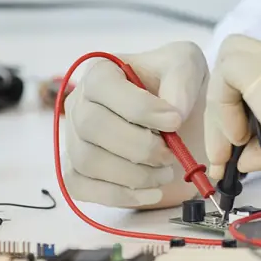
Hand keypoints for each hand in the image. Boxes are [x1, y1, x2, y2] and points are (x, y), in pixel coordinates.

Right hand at [62, 41, 208, 208]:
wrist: (174, 117)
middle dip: (139, 146)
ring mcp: (74, 138)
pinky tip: (151, 192)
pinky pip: (80, 188)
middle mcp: (79, 103)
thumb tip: (173, 113)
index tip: (175, 121)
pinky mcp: (76, 169)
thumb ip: (182, 80)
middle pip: (92, 127)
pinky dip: (118, 195)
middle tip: (171, 153)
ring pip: (87, 161)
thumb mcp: (187, 65)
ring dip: (133, 174)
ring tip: (166, 172)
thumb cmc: (174, 84)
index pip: (104, 87)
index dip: (140, 108)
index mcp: (101, 70)